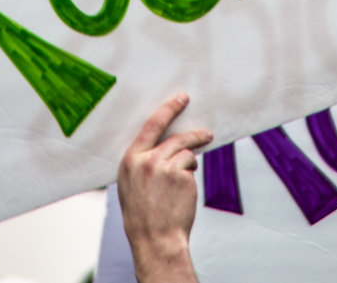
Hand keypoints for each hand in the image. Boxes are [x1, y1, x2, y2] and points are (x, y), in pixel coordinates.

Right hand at [118, 92, 213, 282]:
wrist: (155, 239)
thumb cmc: (142, 214)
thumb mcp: (130, 183)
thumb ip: (141, 161)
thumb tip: (161, 141)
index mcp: (130, 159)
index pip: (151, 125)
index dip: (168, 109)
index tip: (181, 98)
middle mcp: (147, 160)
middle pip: (175, 137)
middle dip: (193, 134)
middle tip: (206, 133)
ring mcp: (165, 167)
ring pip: (186, 152)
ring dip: (190, 161)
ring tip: (188, 174)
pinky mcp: (181, 176)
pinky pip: (191, 167)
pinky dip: (190, 175)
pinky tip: (183, 192)